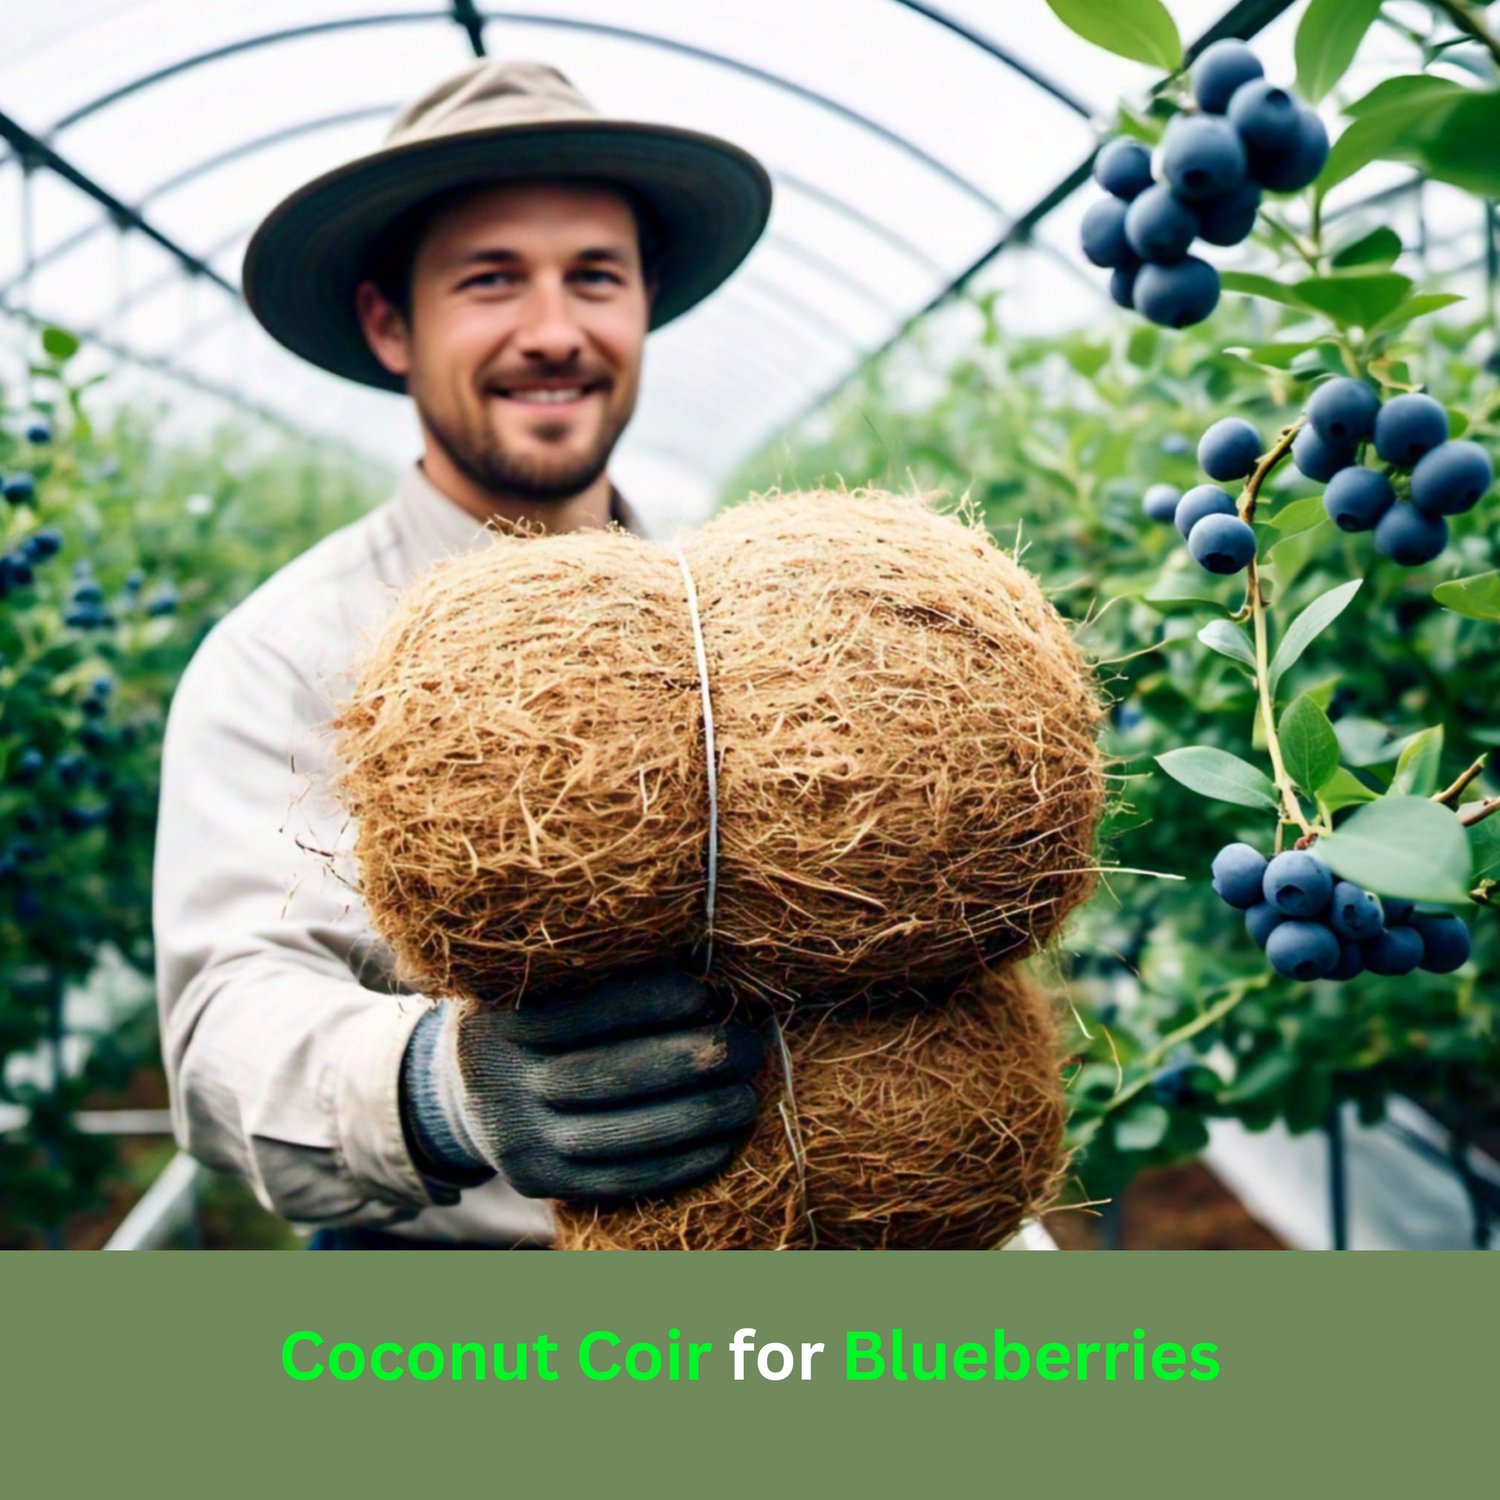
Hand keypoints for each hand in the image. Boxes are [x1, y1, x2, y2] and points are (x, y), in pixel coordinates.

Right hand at [401, 965, 762, 1201]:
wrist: (463, 1090)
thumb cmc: (531, 1016)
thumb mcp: (537, 981)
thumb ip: (595, 970)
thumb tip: (700, 957)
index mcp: (500, 1019)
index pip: (585, 1010)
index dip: (652, 1001)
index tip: (708, 992)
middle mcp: (498, 1082)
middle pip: (605, 1074)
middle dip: (690, 1060)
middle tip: (749, 1044)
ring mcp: (515, 1140)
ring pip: (616, 1134)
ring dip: (693, 1118)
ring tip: (746, 1098)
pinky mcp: (538, 1183)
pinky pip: (617, 1180)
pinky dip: (675, 1164)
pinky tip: (720, 1144)